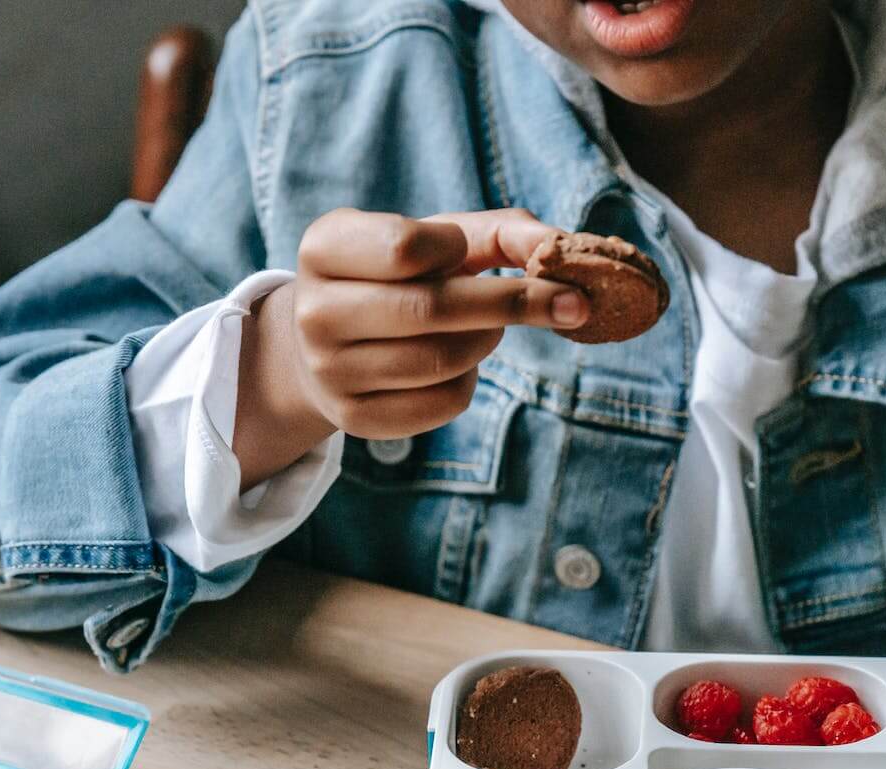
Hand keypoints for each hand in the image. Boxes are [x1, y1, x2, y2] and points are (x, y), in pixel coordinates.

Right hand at [234, 208, 586, 487]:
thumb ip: (499, 232)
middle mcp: (315, 312)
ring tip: (491, 327)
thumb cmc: (396, 276)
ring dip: (489, 340)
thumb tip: (559, 246)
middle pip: (432, 309)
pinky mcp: (355, 419)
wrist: (324, 344)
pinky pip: (441, 403)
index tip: (471, 255)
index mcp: (324, 248)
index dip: (454, 249)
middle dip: (513, 303)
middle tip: (570, 302)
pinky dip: (470, 379)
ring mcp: (330, 371)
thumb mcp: (432, 239)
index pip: (404, 247)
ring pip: (442, 360)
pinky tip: (461, 362)